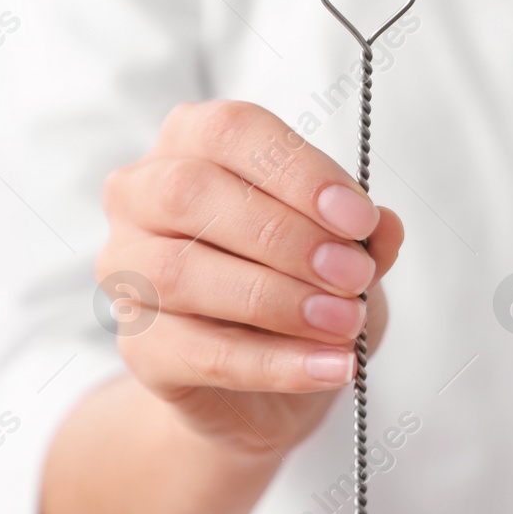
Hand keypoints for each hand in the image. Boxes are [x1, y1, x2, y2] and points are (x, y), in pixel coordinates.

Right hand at [96, 100, 402, 458]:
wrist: (268, 383)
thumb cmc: (300, 284)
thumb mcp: (344, 246)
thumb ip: (360, 231)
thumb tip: (385, 224)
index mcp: (191, 143)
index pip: (230, 130)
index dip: (298, 170)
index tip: (360, 217)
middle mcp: (142, 197)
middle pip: (191, 193)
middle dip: (286, 235)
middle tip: (354, 275)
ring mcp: (127, 273)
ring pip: (182, 273)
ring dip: (279, 299)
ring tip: (347, 323)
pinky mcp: (140, 349)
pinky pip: (200, 353)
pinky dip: (277, 362)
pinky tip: (333, 365)